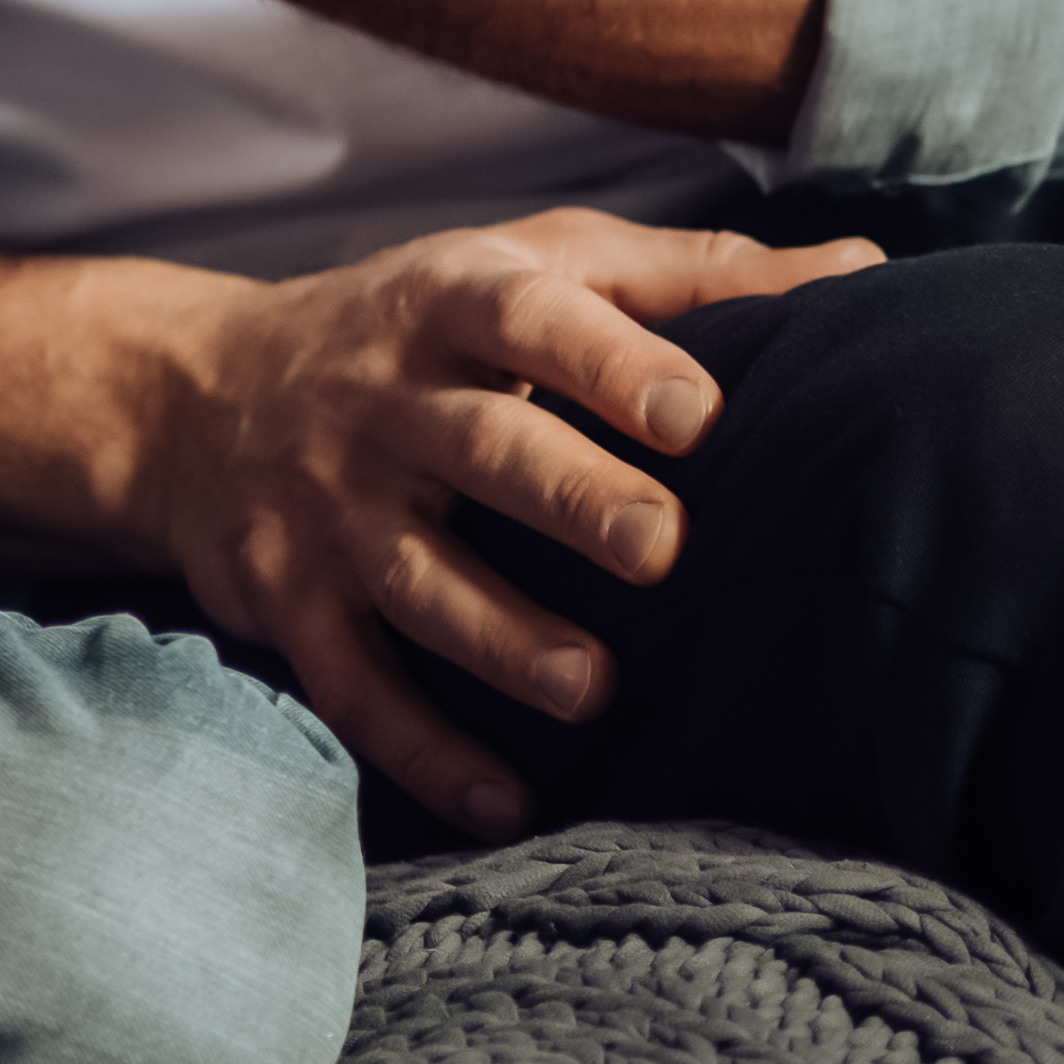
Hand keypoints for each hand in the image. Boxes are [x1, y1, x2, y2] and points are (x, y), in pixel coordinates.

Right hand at [131, 208, 882, 831]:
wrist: (191, 390)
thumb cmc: (415, 326)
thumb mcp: (532, 262)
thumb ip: (690, 273)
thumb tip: (871, 268)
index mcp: (447, 303)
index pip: (527, 320)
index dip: (607, 359)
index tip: (697, 412)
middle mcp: (380, 401)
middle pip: (477, 449)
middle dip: (567, 498)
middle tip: (662, 549)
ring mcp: (326, 504)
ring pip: (416, 576)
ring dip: (500, 638)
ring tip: (594, 691)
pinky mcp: (287, 596)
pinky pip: (351, 681)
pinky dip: (421, 748)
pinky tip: (506, 801)